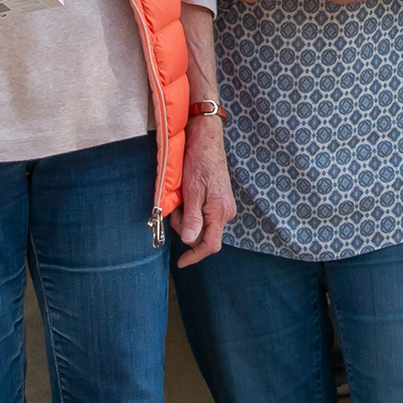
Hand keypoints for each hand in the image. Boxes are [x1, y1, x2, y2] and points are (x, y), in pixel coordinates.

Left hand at [173, 110, 233, 267]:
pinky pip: (202, 215)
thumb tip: (190, 241)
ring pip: (200, 225)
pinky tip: (187, 195)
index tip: (181, 263)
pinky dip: (191, 210)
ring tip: (182, 195)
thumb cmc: (199, 161)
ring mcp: (223, 207)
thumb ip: (193, 218)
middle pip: (202, 235)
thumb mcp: (192, 190)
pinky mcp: (218, 201)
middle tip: (177, 206)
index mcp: (220, 211)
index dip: (195, 256)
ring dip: (186, 216)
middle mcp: (225, 212)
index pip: (211, 245)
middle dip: (185, 227)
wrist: (206, 139)